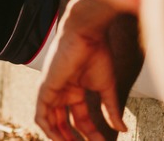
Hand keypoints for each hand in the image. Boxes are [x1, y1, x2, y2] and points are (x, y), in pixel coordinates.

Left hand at [36, 0, 126, 140]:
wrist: (87, 33)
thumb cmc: (97, 53)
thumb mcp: (106, 87)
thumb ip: (111, 109)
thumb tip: (123, 129)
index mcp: (76, 89)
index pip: (81, 118)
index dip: (92, 133)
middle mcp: (63, 91)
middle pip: (64, 122)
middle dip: (73, 139)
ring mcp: (53, 90)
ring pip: (50, 121)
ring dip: (60, 137)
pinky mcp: (45, 88)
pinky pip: (41, 114)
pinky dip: (48, 129)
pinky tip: (59, 138)